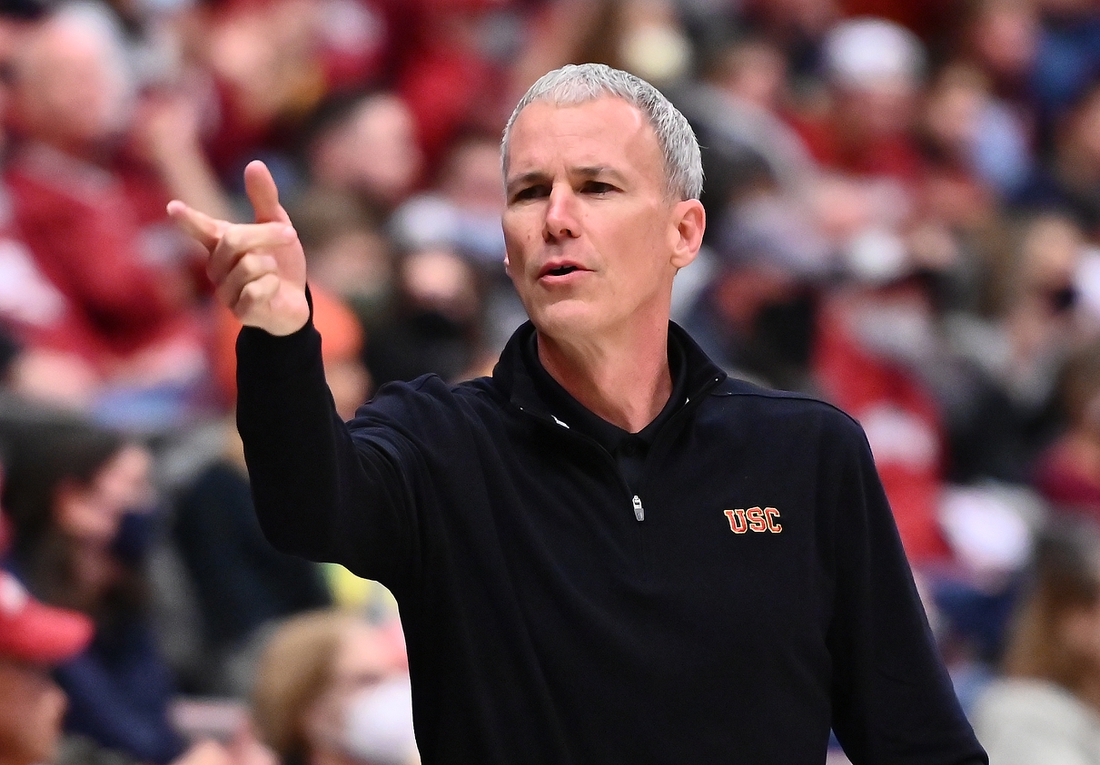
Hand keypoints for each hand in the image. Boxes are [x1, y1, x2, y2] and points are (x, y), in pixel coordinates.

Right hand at [167, 160, 309, 335]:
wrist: (295, 302)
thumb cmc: (280, 262)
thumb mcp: (277, 225)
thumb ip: (264, 198)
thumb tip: (254, 164)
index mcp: (220, 243)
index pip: (200, 228)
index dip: (187, 219)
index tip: (173, 208)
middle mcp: (216, 267)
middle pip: (234, 240)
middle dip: (267, 235)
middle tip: (289, 236)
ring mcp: (225, 291)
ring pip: (249, 265)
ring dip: (272, 266)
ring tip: (272, 274)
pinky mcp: (240, 311)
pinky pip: (257, 289)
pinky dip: (273, 286)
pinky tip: (272, 291)